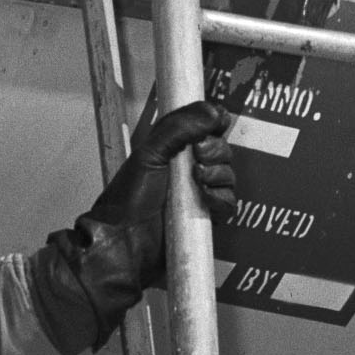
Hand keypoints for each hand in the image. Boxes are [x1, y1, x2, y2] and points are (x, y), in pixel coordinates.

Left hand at [31, 97, 242, 354]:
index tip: (218, 121)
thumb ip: (179, 127)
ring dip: (219, 173)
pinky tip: (205, 199)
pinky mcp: (206, 217)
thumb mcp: (150, 154)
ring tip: (198, 180)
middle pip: (221, 149)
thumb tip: (214, 110)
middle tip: (198, 157)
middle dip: (216, 149)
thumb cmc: (130, 198)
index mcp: (171, 148)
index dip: (215, 122)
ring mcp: (198, 193)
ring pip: (228, 175)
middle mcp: (187, 168)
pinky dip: (221, 198)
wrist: (126, 244)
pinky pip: (228, 202)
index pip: (204, 127)